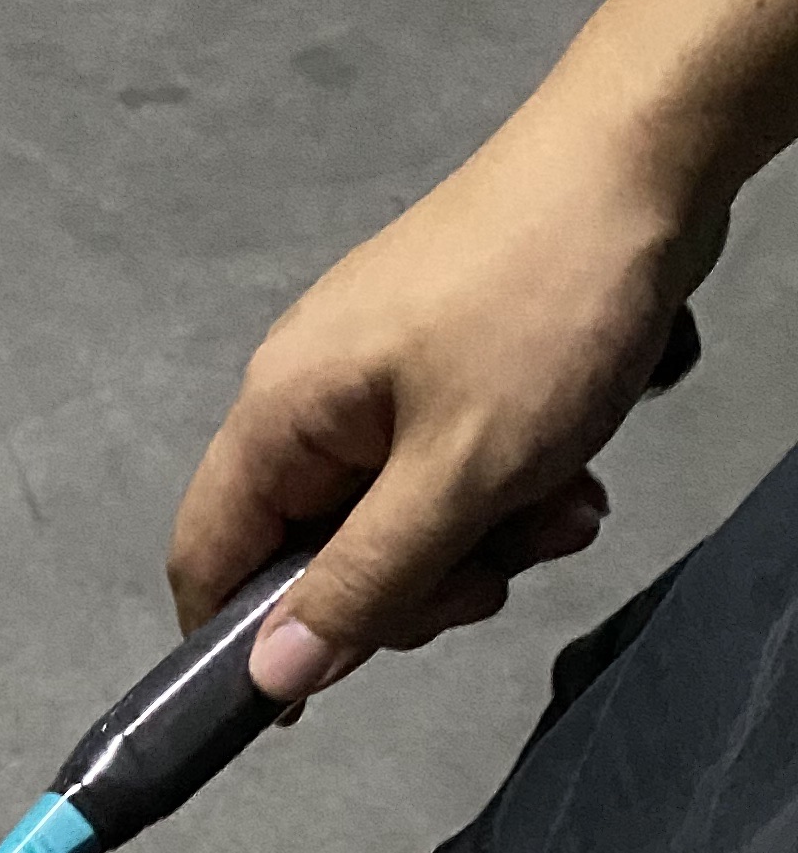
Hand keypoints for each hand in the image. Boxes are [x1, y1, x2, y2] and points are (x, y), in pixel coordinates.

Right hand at [168, 114, 707, 701]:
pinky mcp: (436, 361)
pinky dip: (499, 491)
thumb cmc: (543, 309)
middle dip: (405, 588)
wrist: (646, 152)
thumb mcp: (458, 477)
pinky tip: (567, 475)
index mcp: (277, 417)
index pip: (206, 560)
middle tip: (492, 579)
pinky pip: (439, 468)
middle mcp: (304, 397)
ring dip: (475, 543)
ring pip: (389, 518)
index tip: (311, 700)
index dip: (238, 643)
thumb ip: (363, 585)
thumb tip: (271, 675)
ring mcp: (372, 377)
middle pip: (309, 554)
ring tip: (560, 510)